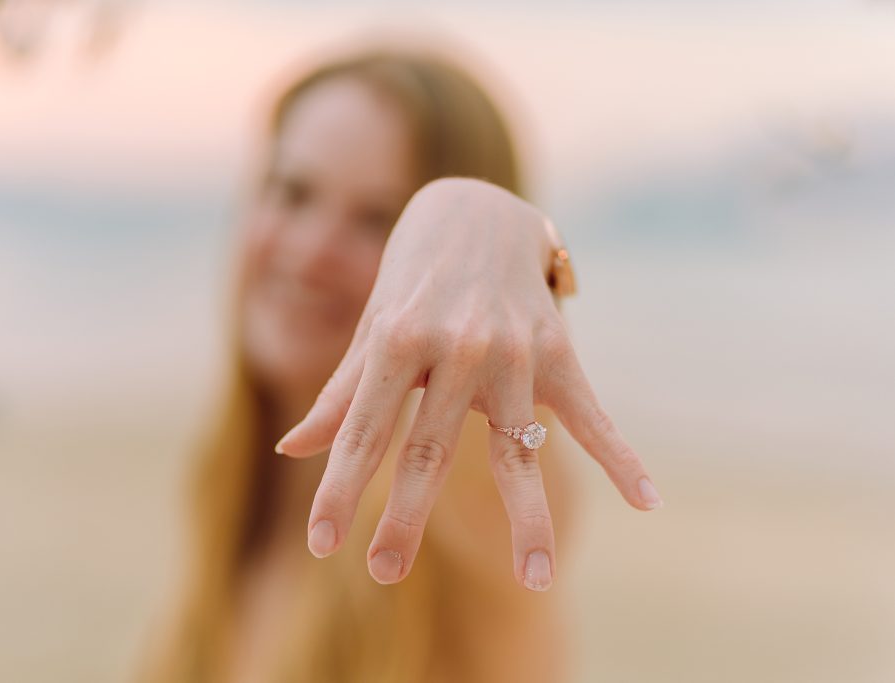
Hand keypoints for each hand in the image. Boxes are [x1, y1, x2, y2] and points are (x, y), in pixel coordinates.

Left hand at [275, 176, 662, 590]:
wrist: (477, 210)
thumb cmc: (411, 280)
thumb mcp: (372, 330)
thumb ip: (341, 394)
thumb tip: (291, 449)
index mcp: (397, 341)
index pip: (362, 433)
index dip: (338, 490)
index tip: (322, 544)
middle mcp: (455, 347)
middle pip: (429, 450)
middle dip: (405, 518)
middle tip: (385, 575)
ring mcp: (514, 352)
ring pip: (518, 449)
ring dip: (529, 518)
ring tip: (535, 580)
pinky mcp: (558, 353)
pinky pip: (591, 414)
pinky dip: (621, 456)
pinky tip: (647, 500)